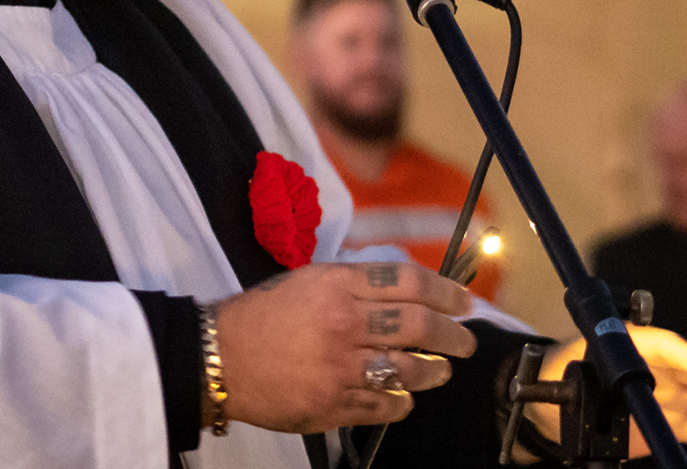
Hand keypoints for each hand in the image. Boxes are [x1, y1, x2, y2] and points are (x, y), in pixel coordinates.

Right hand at [214, 261, 477, 432]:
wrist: (220, 356)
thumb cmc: (264, 314)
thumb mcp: (309, 279)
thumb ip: (356, 283)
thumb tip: (407, 290)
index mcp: (338, 285)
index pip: (410, 283)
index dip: (446, 292)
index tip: (463, 303)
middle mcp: (344, 323)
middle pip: (419, 327)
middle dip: (453, 336)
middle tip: (466, 341)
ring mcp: (339, 368)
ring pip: (408, 371)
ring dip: (434, 372)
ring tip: (441, 371)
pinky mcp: (331, 405)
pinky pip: (382, 406)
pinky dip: (401, 403)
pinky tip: (405, 398)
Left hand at [529, 326, 686, 457]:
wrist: (556, 403)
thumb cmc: (561, 377)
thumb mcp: (567, 373)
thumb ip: (587, 380)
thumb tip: (596, 393)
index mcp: (634, 348)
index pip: (665, 346)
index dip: (686, 354)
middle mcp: (659, 368)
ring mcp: (669, 394)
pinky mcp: (672, 420)